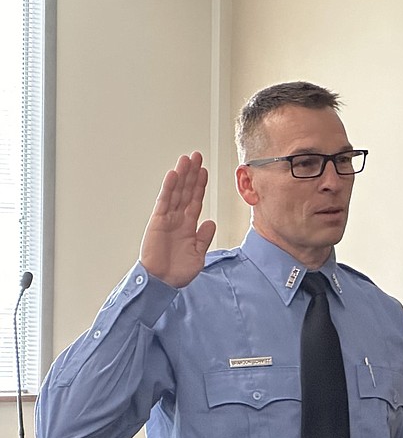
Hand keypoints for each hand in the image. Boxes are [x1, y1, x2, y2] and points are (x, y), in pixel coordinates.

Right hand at [140, 151, 215, 287]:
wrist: (163, 282)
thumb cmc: (178, 271)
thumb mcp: (198, 254)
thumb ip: (204, 237)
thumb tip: (211, 221)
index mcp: (188, 225)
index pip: (196, 200)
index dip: (200, 185)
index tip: (205, 170)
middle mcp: (178, 218)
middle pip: (186, 191)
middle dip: (192, 173)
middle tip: (196, 156)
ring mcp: (167, 218)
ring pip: (176, 192)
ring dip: (182, 175)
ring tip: (186, 159)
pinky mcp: (158, 222)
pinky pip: (164, 202)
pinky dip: (169, 188)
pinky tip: (173, 175)